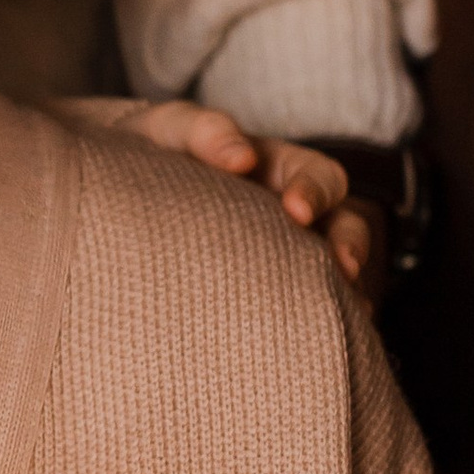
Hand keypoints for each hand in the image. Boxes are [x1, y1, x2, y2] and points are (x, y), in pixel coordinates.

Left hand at [119, 100, 374, 296]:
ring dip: (346, 289)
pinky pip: (307, 304)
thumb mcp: (173, 128)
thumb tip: (242, 158)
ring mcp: (286, 248)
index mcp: (277, 167)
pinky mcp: (270, 285)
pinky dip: (321, 320)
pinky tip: (311, 346)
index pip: (316, 175)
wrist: (121, 184)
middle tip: (343, 268)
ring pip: (335, 268)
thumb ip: (205, 132)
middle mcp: (292, 210)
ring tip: (352, 314)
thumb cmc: (154, 148)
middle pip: (343, 224)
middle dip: (348, 245)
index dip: (314, 192)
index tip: (296, 211)